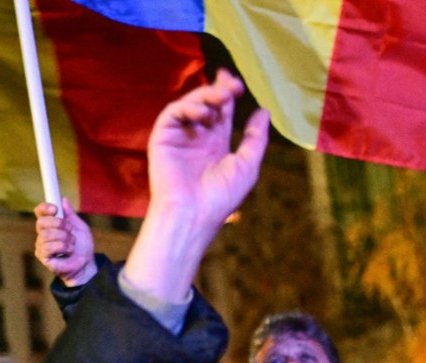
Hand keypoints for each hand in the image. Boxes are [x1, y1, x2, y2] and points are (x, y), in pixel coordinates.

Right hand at [34, 198, 96, 286]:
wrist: (86, 264)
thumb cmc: (82, 246)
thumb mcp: (79, 227)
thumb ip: (70, 214)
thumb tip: (63, 199)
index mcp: (50, 224)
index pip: (40, 212)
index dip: (45, 208)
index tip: (55, 209)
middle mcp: (43, 233)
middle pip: (41, 222)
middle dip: (59, 224)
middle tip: (70, 230)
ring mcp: (41, 245)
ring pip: (46, 235)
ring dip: (64, 238)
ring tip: (72, 244)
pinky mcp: (43, 256)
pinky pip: (48, 247)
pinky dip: (62, 247)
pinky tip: (68, 251)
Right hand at [123, 70, 270, 304]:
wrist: (193, 214)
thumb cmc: (221, 196)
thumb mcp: (247, 165)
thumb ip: (255, 138)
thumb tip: (263, 111)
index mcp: (216, 143)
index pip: (221, 111)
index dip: (228, 93)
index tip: (239, 85)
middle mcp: (197, 137)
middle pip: (206, 102)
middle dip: (219, 89)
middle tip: (232, 85)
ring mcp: (179, 136)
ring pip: (190, 104)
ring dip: (207, 96)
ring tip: (222, 98)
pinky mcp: (162, 137)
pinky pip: (173, 113)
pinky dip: (188, 106)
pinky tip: (202, 112)